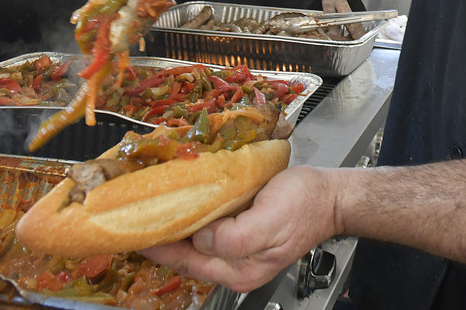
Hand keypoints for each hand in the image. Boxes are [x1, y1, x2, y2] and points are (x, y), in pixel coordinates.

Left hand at [141, 165, 343, 291]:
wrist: (330, 196)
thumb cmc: (306, 204)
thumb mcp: (270, 220)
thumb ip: (234, 238)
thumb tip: (201, 238)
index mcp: (240, 270)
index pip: (186, 261)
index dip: (158, 244)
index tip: (134, 228)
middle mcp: (235, 267)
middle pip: (185, 256)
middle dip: (160, 236)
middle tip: (134, 214)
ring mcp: (238, 253)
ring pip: (193, 245)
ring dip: (173, 226)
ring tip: (151, 208)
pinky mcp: (241, 236)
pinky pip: (207, 232)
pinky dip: (191, 219)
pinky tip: (181, 204)